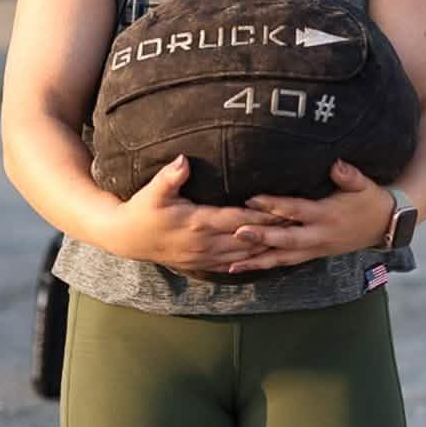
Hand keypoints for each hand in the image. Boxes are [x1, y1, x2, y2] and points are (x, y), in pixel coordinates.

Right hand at [105, 155, 286, 274]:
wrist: (126, 238)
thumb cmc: (141, 210)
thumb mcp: (152, 192)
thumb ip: (169, 176)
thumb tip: (182, 160)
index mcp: (197, 223)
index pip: (238, 220)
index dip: (262, 216)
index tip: (284, 210)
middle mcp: (204, 243)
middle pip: (246, 240)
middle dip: (273, 234)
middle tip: (299, 225)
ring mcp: (203, 257)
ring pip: (243, 256)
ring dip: (266, 249)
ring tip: (290, 241)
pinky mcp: (200, 264)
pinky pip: (231, 266)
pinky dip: (250, 262)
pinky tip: (266, 258)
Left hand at [226, 160, 394, 273]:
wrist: (386, 226)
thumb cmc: (371, 201)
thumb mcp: (363, 185)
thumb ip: (349, 175)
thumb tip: (336, 164)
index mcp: (327, 215)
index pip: (296, 210)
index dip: (274, 206)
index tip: (252, 200)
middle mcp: (319, 236)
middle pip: (285, 239)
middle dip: (260, 238)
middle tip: (235, 234)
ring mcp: (315, 249)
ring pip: (282, 258)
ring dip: (257, 262)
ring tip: (231, 265)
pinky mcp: (313, 255)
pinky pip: (286, 263)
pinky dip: (266, 266)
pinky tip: (246, 268)